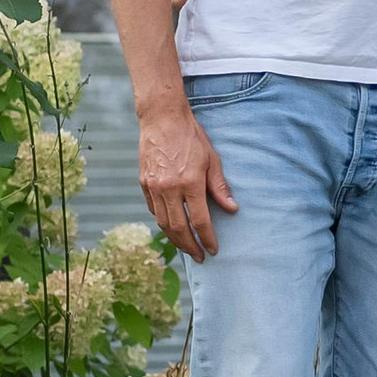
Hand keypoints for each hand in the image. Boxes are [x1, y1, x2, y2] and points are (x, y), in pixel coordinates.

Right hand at [139, 104, 236, 261]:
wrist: (162, 118)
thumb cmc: (191, 137)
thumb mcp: (212, 159)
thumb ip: (220, 187)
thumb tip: (232, 209)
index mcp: (189, 183)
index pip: (199, 221)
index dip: (207, 238)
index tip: (213, 250)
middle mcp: (169, 188)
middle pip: (178, 228)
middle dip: (190, 246)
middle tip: (200, 257)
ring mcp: (153, 187)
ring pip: (163, 223)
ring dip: (175, 239)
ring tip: (187, 247)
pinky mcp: (143, 183)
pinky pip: (153, 210)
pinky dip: (163, 222)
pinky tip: (172, 228)